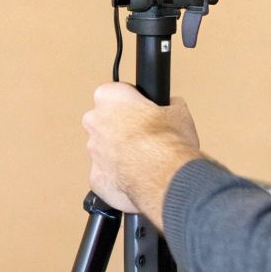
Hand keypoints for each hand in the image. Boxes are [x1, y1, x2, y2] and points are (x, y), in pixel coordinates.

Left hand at [83, 84, 202, 218]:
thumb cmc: (168, 141)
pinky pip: (107, 175)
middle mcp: (93, 121)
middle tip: (145, 138)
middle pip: (106, 122)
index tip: (144, 112)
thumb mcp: (178, 111)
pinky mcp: (95, 177)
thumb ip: (167, 104)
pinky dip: (120, 177)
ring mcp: (92, 151)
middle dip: (122, 130)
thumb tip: (170, 105)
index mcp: (109, 97)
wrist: (165, 176)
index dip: (134, 103)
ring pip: (104, 150)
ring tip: (145, 161)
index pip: (117, 94)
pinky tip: (138, 178)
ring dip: (120, 154)